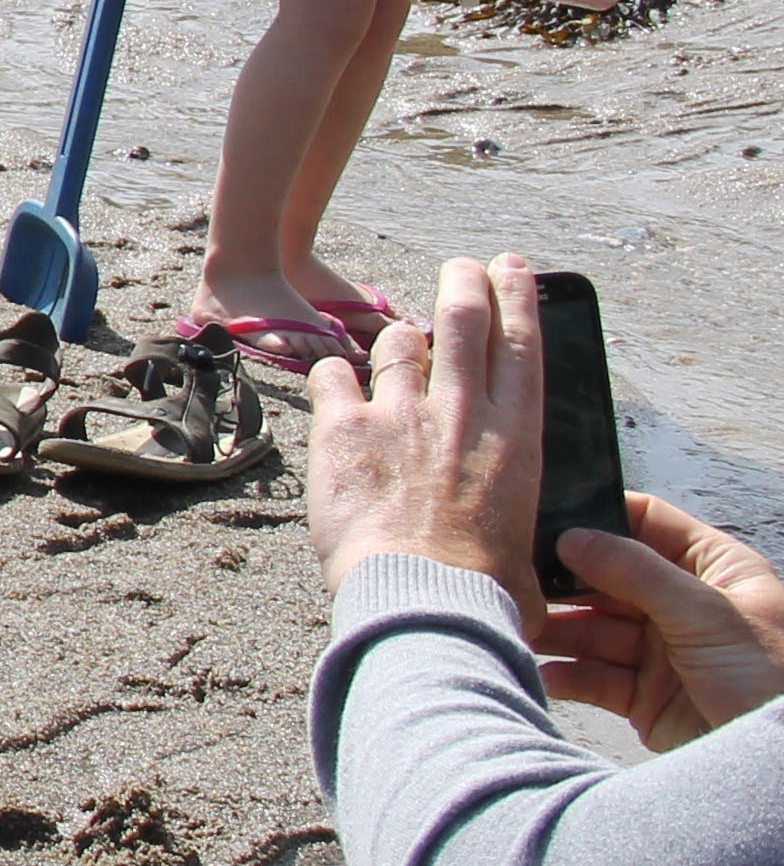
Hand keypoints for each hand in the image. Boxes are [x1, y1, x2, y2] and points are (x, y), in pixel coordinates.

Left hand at [308, 255, 547, 617]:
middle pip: (463, 321)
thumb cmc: (482, 590)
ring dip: (395, 340)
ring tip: (393, 347)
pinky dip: (333, 374)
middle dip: (463, 284)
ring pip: (396, 345)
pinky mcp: (345, 428)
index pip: (523, 346)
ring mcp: (401, 414)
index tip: (512, 268)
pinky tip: (334, 385)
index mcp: (516, 436)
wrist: (424, 598)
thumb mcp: (526, 554)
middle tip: (461, 267)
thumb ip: (519, 539)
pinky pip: (333, 376)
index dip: (517, 298)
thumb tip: (533, 584)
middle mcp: (462, 412)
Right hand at [534, 495, 783, 749]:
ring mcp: (662, 652)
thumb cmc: (770, 680)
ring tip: (516, 629)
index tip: (546, 518)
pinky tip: (542, 672)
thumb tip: (571, 537)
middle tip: (513, 579)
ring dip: (556, 630)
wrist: (775, 768)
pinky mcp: (645, 697)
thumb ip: (636, 572)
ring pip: (593, 630)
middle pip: (608, 579)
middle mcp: (683, 606)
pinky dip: (566, 676)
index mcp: (713, 570)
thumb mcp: (707, 614)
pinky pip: (594, 678)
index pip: (647, 524)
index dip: (599, 518)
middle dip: (563, 582)